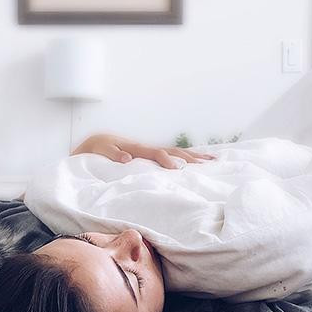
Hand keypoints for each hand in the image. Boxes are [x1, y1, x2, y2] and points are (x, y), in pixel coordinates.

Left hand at [72, 134, 214, 168]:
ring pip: (177, 152)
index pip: (156, 154)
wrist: (98, 142)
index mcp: (137, 148)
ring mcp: (152, 151)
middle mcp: (148, 148)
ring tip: (214, 161)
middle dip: (191, 157)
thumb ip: (113, 154)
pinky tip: (198, 163)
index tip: (177, 169)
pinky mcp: (152, 156)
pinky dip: (187, 158)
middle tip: (210, 163)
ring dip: (195, 156)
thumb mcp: (101, 151)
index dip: (167, 160)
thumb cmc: (98, 149)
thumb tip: (127, 158)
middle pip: (174, 151)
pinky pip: (172, 156)